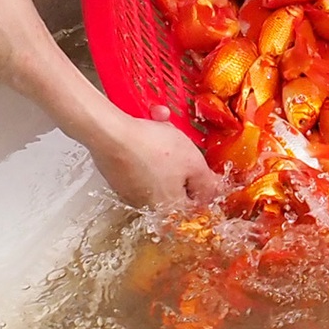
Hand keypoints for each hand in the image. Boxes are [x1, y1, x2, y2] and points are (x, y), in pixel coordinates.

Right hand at [83, 109, 224, 209]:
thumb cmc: (154, 150)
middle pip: (178, 182)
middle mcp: (149, 205)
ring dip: (166, 141)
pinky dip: (148, 140)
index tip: (207, 169)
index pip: (196, 205)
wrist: (112, 135)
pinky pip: (142, 158)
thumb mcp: (194, 164)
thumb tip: (217, 193)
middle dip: (184, 156)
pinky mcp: (119, 175)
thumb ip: (208, 183)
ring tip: (164, 121)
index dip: (205, 184)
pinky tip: (151, 120)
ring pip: (161, 165)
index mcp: (170, 208)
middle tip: (185, 141)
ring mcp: (132, 190)